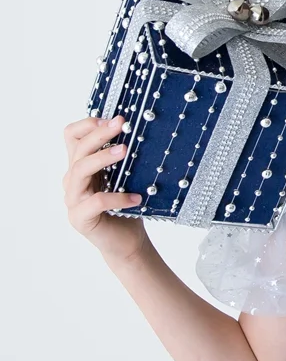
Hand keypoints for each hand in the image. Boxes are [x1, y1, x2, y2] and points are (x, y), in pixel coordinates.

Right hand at [63, 115, 148, 265]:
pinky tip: (136, 198)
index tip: (112, 119)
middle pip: (78, 149)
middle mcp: (73, 180)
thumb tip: (138, 129)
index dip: (88, 124)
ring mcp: (73, 199)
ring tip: (125, 151)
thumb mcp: (124, 176)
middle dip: (100, 134)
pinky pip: (96, 202)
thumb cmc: (126, 205)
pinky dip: (118, 197)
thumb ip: (122, 157)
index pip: (71, 135)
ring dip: (103, 157)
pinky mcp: (80, 218)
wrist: (126, 241)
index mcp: (80, 165)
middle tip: (121, 124)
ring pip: (80, 170)